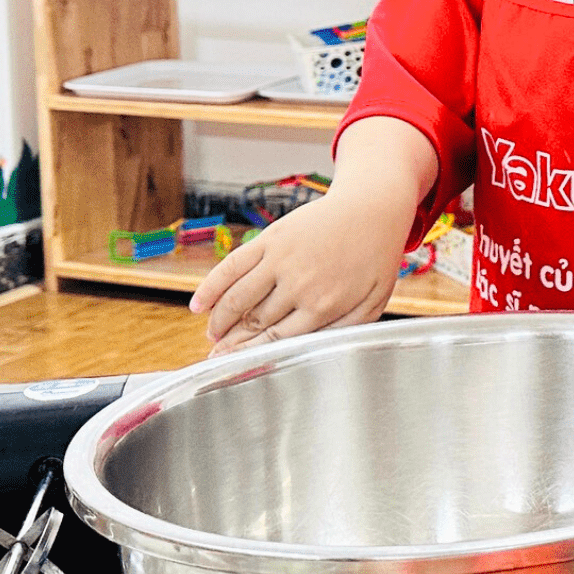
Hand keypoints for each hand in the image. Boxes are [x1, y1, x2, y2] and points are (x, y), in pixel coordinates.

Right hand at [189, 190, 412, 354]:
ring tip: (213, 334)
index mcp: (324, 306)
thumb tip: (315, 352)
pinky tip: (198, 305)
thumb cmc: (375, 256)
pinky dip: (210, 287)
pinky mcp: (271, 238)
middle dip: (232, 344)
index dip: (249, 356)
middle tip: (216, 355)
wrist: (373, 207)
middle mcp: (300, 285)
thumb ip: (347, 329)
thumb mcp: (374, 300)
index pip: (276, 341)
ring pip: (237, 300)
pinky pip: (232, 266)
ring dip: (219, 321)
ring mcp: (282, 259)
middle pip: (254, 324)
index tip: (232, 366)